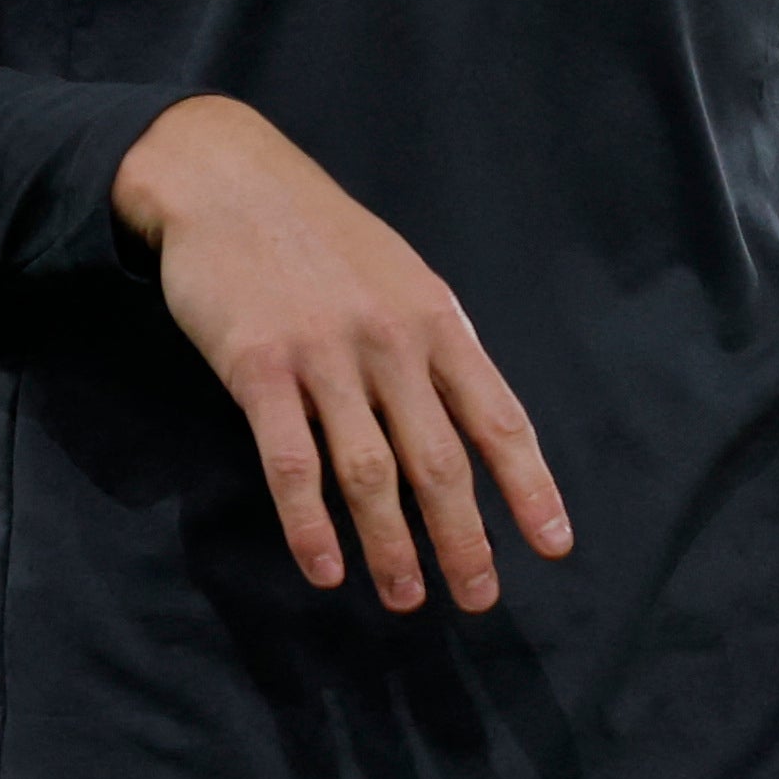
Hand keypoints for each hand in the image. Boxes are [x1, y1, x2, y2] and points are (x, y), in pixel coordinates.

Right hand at [113, 94, 571, 612]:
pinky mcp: (258, 368)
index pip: (498, 417)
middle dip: (464, 539)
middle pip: (440, 461)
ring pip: (370, 473)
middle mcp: (390, 340)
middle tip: (477, 599)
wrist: (226, 180)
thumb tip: (469, 423)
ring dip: (392, 546)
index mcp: (435, 319)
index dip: (529, 487)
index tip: (553, 546)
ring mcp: (324, 355)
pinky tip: (324, 568)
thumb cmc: (318, 235)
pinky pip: (291, 462)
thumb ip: (432, 345)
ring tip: (405, 599)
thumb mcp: (399, 274)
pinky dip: (310, 524)